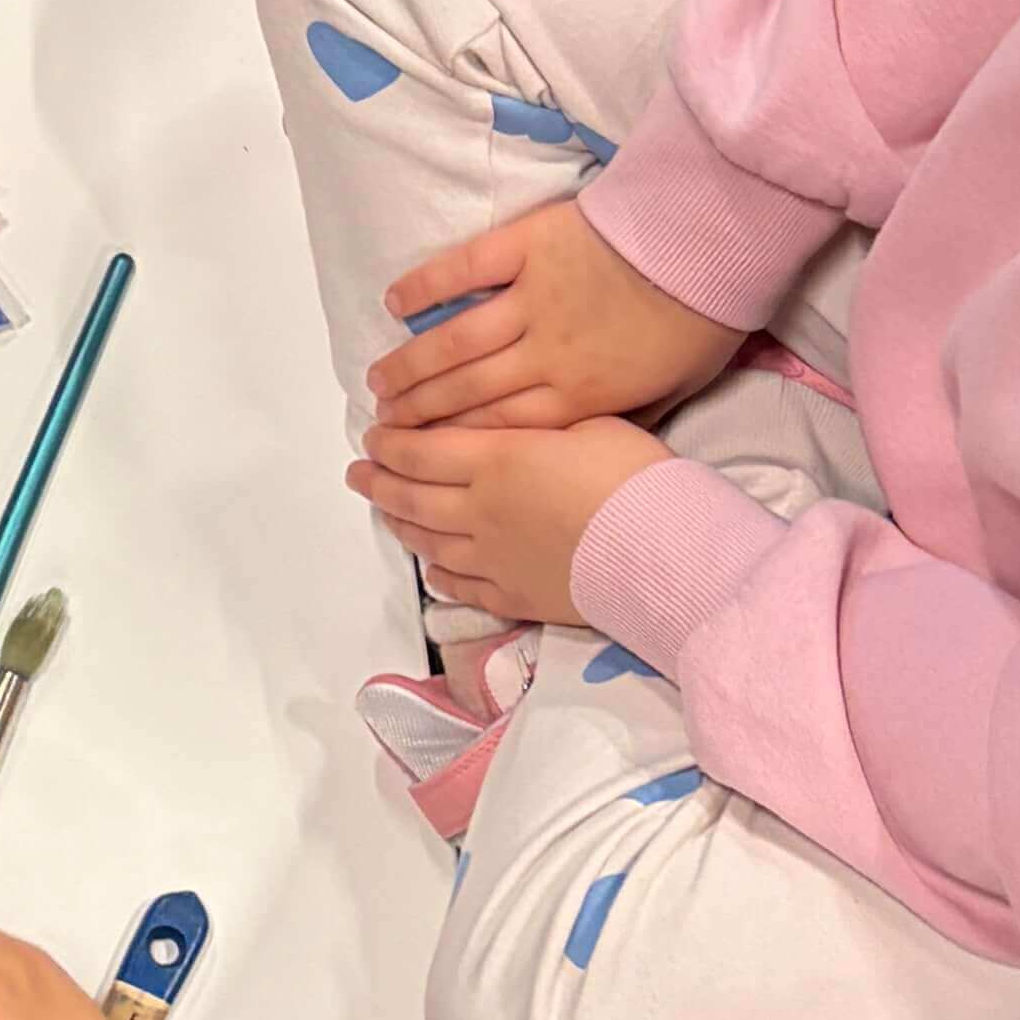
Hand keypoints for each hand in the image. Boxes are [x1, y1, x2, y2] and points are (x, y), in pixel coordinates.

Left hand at [353, 411, 666, 626]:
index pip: (420, 450)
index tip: (373, 435)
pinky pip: (461, 586)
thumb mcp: (587, 423)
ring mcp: (492, 559)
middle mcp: (479, 511)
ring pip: (428, 540)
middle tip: (359, 472)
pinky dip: (439, 574)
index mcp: (494, 460)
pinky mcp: (513, 596)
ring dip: (400, 523)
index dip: (389, 443)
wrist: (660, 551)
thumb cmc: (633, 477)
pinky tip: (432, 568)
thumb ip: (536, 426)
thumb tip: (515, 428)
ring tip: (385, 510)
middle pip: (412, 496)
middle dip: (379, 481)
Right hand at [376, 192, 743, 439]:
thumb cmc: (703, 318)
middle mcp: (546, 355)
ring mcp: (533, 299)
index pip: (500, 429)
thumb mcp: (675, 392)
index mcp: (581, 396)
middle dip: (417, 414)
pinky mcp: (528, 247)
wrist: (711, 243)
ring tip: (378, 383)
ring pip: (455, 342)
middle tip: (381, 427)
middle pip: (466, 393)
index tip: (418, 455)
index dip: (452, 444)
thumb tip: (593, 447)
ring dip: (411, 365)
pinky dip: (427, 286)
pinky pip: (465, 269)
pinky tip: (395, 302)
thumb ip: (625, 420)